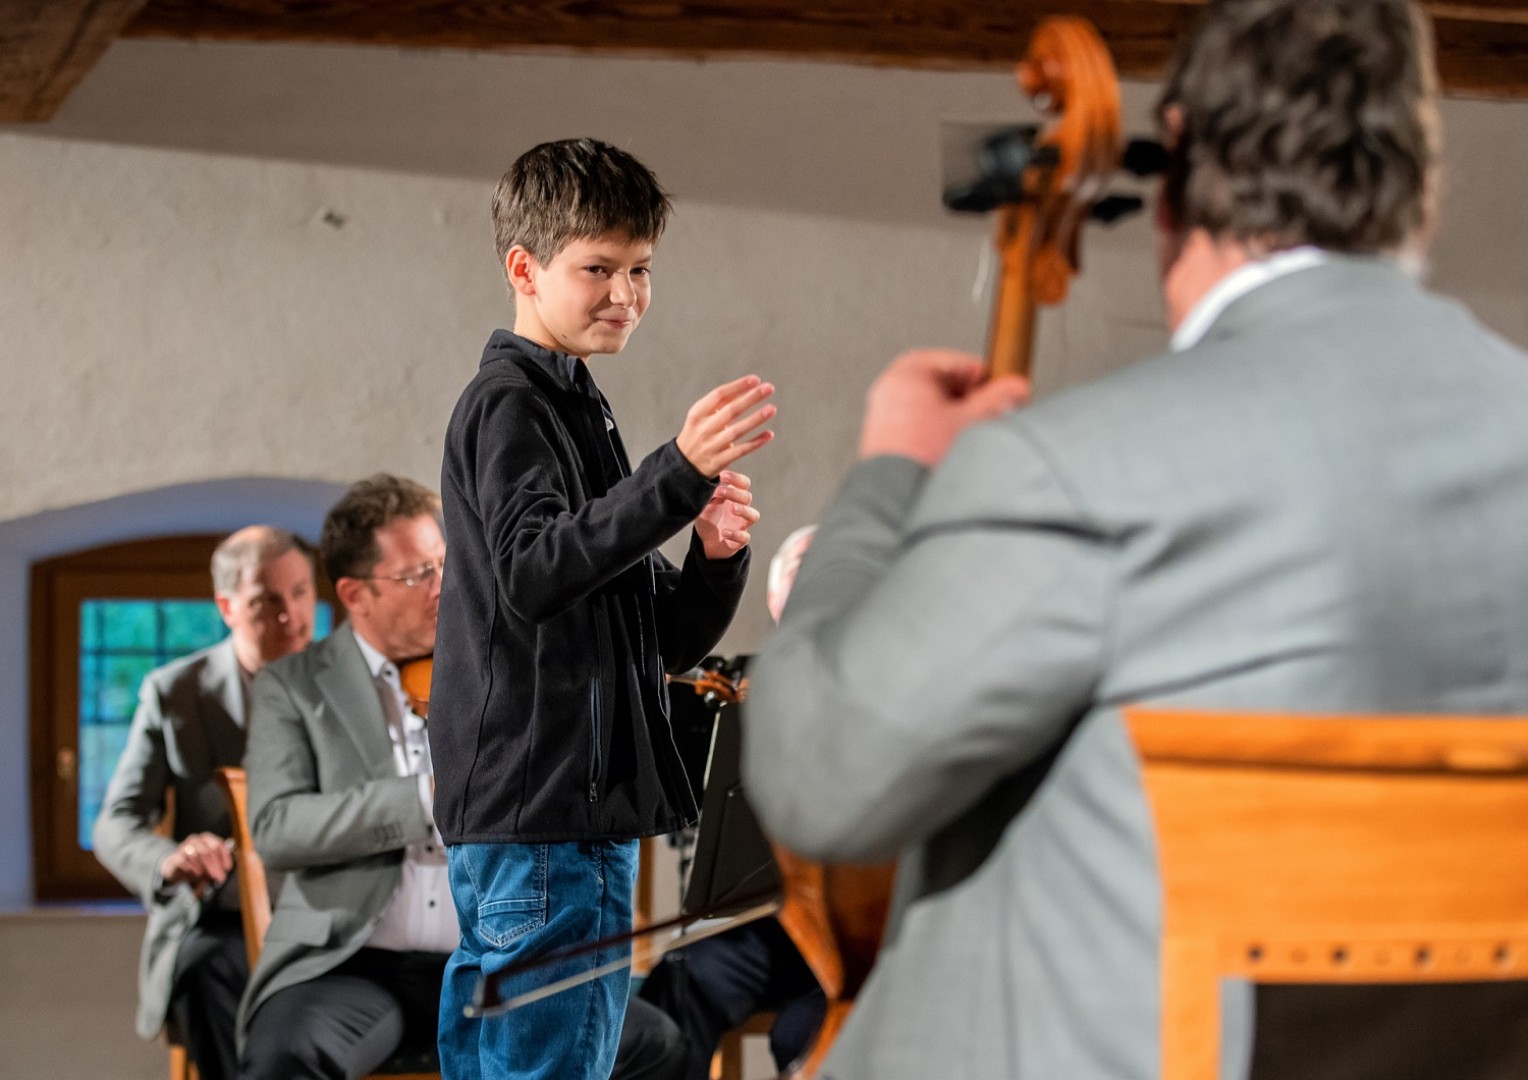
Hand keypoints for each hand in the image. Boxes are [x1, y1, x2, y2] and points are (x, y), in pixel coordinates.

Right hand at [159, 831, 232, 895]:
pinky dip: (191, 868)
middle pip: (208, 851)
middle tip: (220, 878)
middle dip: (215, 865)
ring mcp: (183, 847)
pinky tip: (196, 874)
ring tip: (207, 876)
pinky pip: (183, 861)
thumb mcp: (210, 866)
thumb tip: (224, 871)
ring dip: (204, 867)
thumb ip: (218, 866)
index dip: (224, 857)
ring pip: (196, 854)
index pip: (218, 844)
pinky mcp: (174, 857)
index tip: (227, 868)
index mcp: (207, 839)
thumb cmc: (197, 865)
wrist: (175, 868)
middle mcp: (195, 840)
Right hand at [677, 375, 776, 478]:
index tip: (755, 379)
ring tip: (772, 408)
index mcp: (697, 414)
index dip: (738, 386)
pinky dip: (755, 442)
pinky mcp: (719, 461)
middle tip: (769, 388)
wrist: (684, 464)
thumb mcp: (701, 416)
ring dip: (755, 419)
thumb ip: (721, 403)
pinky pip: (741, 451)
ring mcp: (711, 446)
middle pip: (730, 410)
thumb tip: (748, 387)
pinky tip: (769, 434)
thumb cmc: (698, 432)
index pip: (718, 395)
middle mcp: (703, 429)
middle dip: (751, 398)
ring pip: (737, 431)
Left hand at [695, 470, 760, 558]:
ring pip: (753, 515)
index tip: (722, 475)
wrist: (707, 541)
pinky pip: (744, 537)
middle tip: (719, 492)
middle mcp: (741, 508)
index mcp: (734, 497)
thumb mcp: (704, 503)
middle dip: (734, 493)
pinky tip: (725, 532)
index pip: (743, 483)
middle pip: (747, 497)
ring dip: (744, 510)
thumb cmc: (709, 518)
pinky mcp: (740, 539)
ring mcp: (742, 524)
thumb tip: (702, 479)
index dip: (735, 478)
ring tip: (732, 509)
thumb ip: (706, 493)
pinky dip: (736, 534)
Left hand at [858, 350, 1029, 466]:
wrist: (898, 499)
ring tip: (969, 439)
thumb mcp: (972, 422)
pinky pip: (920, 428)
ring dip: (956, 421)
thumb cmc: (923, 457)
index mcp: (908, 373)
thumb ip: (999, 399)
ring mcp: (884, 416)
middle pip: (945, 385)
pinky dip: (938, 435)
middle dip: (971, 402)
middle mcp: (890, 390)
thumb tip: (1015, 389)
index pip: (959, 362)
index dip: (985, 380)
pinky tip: (950, 454)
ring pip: (933, 408)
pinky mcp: (886, 441)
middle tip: (988, 417)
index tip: (1001, 393)